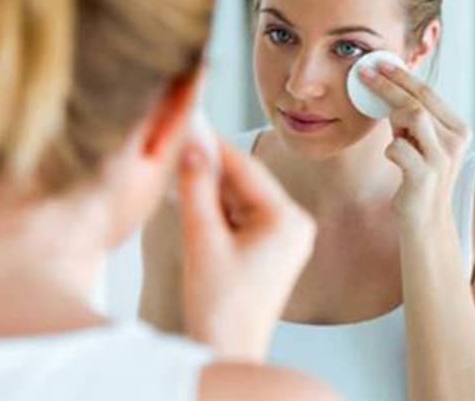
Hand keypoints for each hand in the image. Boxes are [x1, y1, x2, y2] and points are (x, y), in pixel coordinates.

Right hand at [177, 140, 315, 361]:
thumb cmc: (219, 307)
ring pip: (243, 198)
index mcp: (288, 220)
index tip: (190, 124)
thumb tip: (192, 147)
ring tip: (181, 171)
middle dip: (211, 167)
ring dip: (212, 188)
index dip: (214, 145)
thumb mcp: (202, 239)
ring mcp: (286, 238)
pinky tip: (195, 199)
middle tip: (179, 145)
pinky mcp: (273, 249)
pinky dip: (219, 208)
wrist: (226, 350)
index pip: (246, 168)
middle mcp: (295, 225)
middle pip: (246, 182)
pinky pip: (244, 216)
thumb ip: (196, 187)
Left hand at [359, 63, 472, 236]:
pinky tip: (394, 159)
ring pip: (412, 116)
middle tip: (365, 73)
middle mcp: (455, 140)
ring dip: (393, 119)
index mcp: (458, 129)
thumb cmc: (419, 176)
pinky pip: (397, 149)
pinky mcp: (425, 176)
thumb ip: (412, 119)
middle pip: (418, 101)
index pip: (429, 93)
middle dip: (389, 85)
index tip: (381, 63)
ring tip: (393, 133)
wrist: (427, 221)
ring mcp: (442, 158)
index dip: (403, 76)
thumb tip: (387, 89)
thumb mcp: (420, 143)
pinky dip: (390, 150)